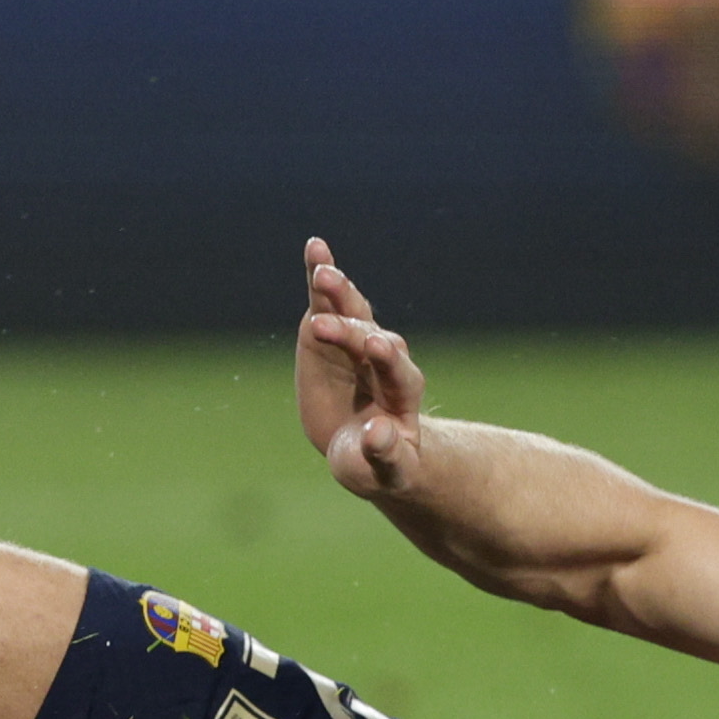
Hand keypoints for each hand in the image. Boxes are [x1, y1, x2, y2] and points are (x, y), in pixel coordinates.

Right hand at [294, 237, 433, 501]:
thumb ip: (383, 453)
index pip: (399, 371)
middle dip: (351, 330)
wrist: (359, 447)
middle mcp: (386, 360)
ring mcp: (359, 340)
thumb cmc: (374, 464)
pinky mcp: (332, 331)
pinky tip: (315, 248)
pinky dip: (321, 276)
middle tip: (322, 326)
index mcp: (403, 394)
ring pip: (354, 313)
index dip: (388, 359)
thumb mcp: (383, 470)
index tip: (374, 348)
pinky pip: (326, 302)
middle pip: (374, 338)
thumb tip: (378, 432)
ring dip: (339, 293)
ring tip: (321, 273)